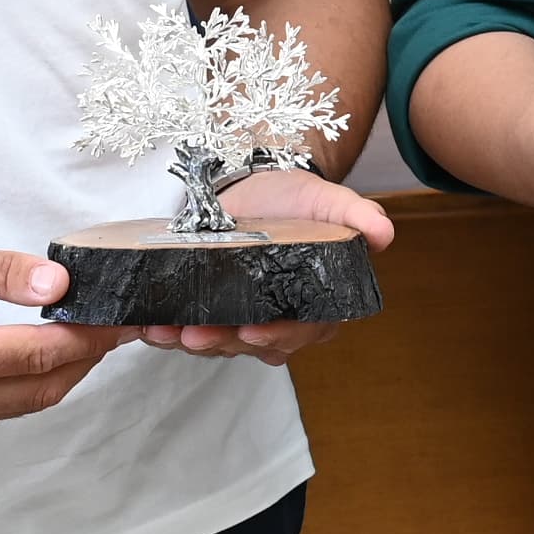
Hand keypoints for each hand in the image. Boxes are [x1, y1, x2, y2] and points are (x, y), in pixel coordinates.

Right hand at [0, 222, 115, 430]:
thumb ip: (1, 272)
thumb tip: (61, 287)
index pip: (39, 354)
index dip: (90, 335)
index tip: (124, 314)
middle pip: (43, 387)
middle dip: (89, 354)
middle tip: (121, 320)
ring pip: (28, 400)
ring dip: (67, 369)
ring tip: (95, 329)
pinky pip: (4, 402)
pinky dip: (37, 377)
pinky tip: (53, 345)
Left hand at [95, 167, 398, 367]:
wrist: (255, 188)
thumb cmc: (296, 199)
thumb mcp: (328, 200)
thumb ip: (355, 216)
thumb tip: (384, 233)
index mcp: (317, 304)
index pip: (303, 330)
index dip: (279, 335)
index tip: (253, 331)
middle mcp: (282, 320)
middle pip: (255, 345)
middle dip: (224, 342)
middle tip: (195, 334)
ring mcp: (244, 319)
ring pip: (221, 344)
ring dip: (192, 342)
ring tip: (164, 331)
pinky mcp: (211, 312)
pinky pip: (192, 331)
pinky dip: (169, 332)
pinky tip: (149, 326)